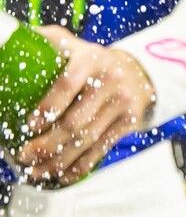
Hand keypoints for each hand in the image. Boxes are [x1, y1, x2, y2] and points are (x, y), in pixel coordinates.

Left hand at [14, 30, 155, 184]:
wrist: (141, 71)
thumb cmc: (95, 61)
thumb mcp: (74, 45)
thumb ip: (48, 41)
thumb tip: (14, 41)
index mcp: (91, 60)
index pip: (68, 85)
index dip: (48, 107)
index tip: (30, 125)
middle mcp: (110, 82)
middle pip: (75, 122)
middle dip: (47, 144)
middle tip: (24, 155)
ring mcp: (122, 105)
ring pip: (86, 140)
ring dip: (58, 160)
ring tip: (36, 171)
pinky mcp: (129, 123)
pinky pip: (102, 149)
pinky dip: (80, 166)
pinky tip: (61, 175)